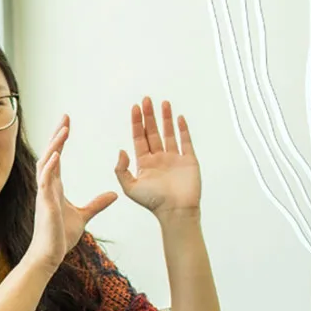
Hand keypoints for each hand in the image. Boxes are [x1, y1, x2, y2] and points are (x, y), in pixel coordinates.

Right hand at [27, 115, 118, 270]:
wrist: (50, 255)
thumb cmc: (60, 236)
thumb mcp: (84, 215)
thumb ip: (97, 203)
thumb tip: (113, 194)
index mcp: (54, 187)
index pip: (57, 157)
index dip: (61, 140)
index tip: (67, 123)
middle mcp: (47, 186)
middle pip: (50, 153)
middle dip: (57, 135)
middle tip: (65, 117)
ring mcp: (44, 194)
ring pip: (46, 163)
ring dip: (54, 146)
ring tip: (63, 130)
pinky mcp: (44, 204)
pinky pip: (45, 181)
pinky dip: (50, 167)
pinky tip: (56, 155)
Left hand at [116, 98, 200, 218]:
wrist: (176, 211)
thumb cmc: (153, 202)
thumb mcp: (130, 187)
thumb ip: (121, 169)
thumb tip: (121, 150)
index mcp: (144, 163)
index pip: (139, 138)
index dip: (137, 123)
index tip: (135, 108)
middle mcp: (159, 158)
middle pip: (153, 132)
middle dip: (149, 116)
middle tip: (146, 99)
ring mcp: (174, 158)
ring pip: (169, 133)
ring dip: (165, 118)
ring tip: (163, 103)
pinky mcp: (189, 160)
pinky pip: (186, 141)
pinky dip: (183, 129)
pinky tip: (179, 117)